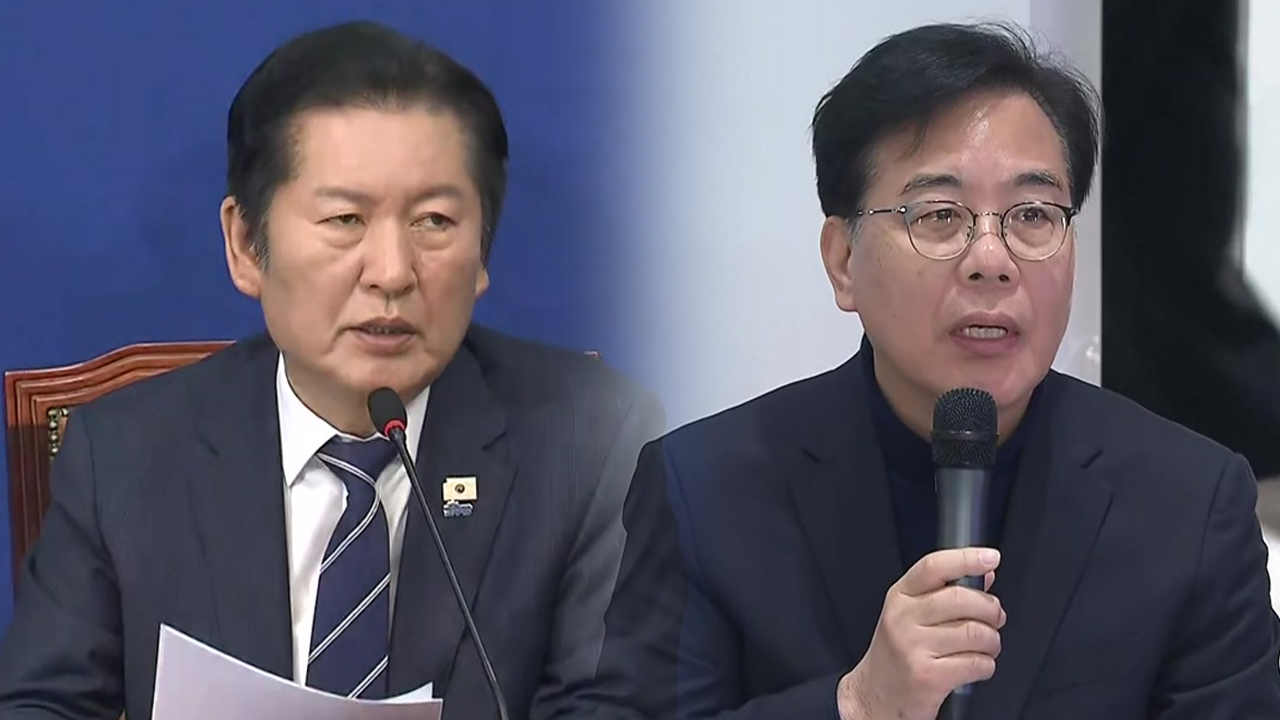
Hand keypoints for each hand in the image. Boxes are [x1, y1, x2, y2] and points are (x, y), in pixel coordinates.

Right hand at [836, 547, 1005, 719]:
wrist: (874, 697)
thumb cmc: (897, 654)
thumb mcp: (910, 616)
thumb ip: (944, 593)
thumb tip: (984, 576)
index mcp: (900, 597)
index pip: (933, 567)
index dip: (966, 559)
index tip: (990, 557)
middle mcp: (902, 618)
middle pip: (962, 599)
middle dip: (991, 609)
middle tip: (995, 618)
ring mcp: (913, 647)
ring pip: (975, 633)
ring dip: (992, 642)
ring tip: (985, 646)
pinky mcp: (928, 676)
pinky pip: (977, 664)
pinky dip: (986, 666)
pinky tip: (975, 666)